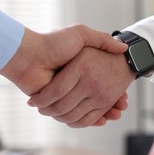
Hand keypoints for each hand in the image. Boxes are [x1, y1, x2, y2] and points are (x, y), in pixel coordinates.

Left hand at [0, 24, 128, 121]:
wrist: (29, 55)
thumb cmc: (54, 43)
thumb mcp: (81, 34)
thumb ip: (101, 40)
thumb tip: (123, 48)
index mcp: (81, 68)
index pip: (102, 81)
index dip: (115, 90)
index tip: (124, 95)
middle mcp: (74, 82)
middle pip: (97, 97)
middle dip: (111, 103)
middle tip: (122, 107)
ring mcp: (66, 93)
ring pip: (88, 108)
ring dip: (102, 112)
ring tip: (115, 113)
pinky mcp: (56, 103)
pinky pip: (74, 115)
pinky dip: (87, 120)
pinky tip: (101, 119)